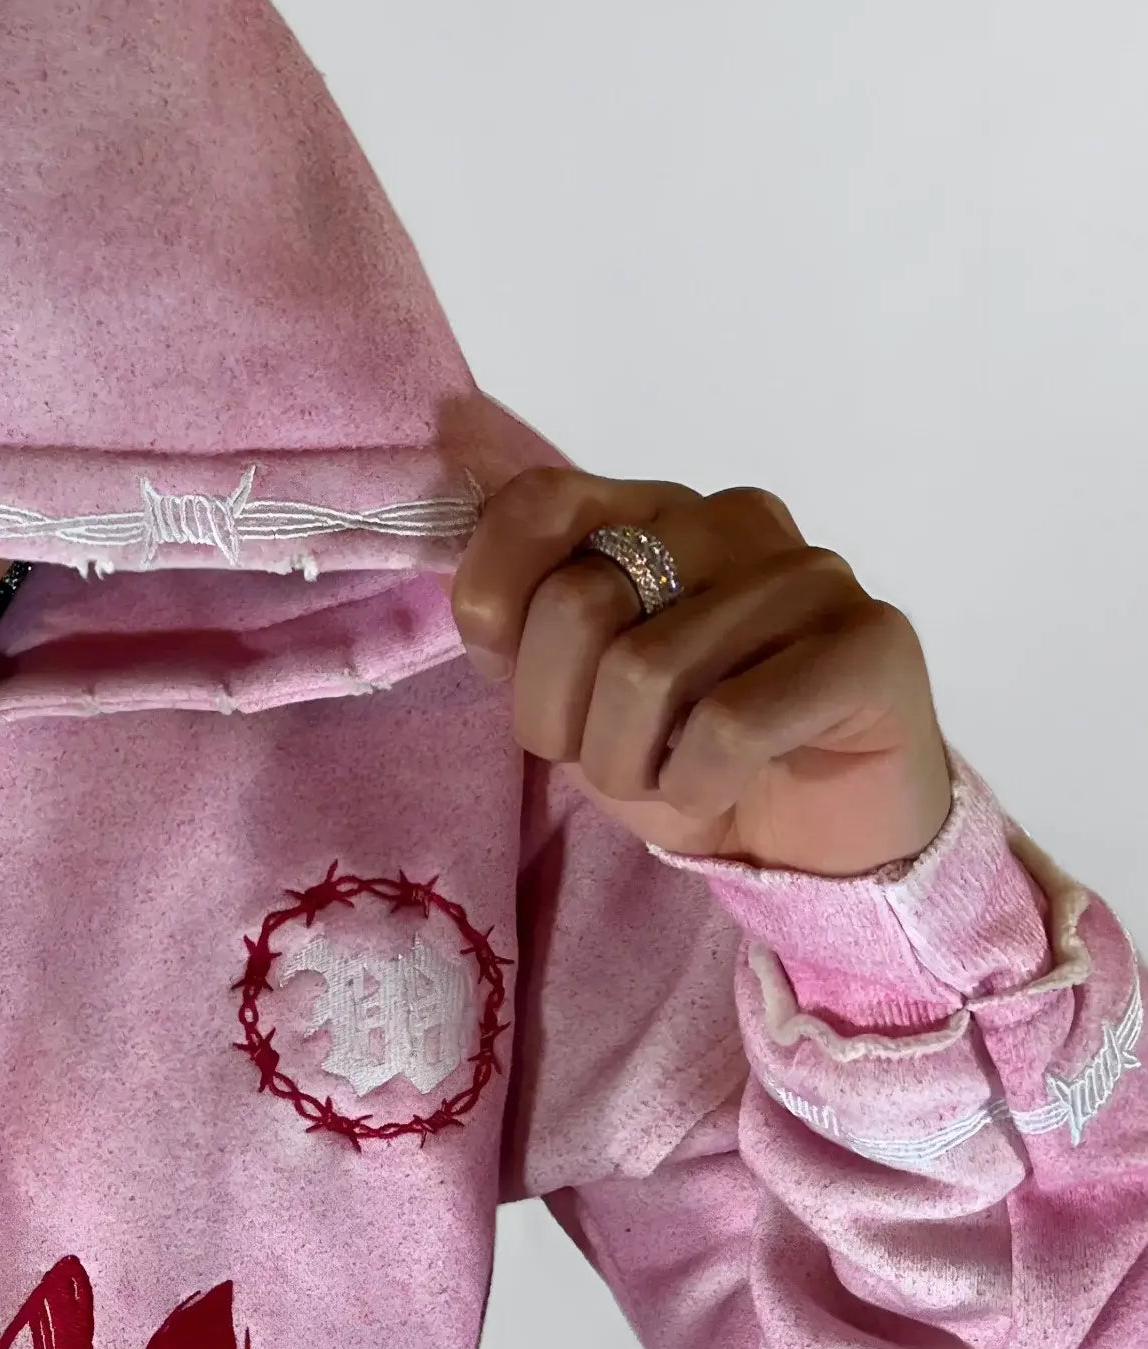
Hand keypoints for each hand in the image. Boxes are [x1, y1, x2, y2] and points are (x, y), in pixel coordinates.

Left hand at [448, 450, 951, 875]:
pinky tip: (721, 788)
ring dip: (632, 765)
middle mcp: (731, 520)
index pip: (535, 504)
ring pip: (647, 671)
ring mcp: (809, 573)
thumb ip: (524, 627)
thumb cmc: (683, 761)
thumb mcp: (572, 697)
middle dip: (564, 720)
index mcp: (652, 512)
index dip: (496, 608)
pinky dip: (698, 784)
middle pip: (578, 602)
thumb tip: (475, 590)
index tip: (528, 686)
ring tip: (673, 779)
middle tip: (614, 759)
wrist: (809, 844)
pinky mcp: (872, 641)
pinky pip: (730, 724)